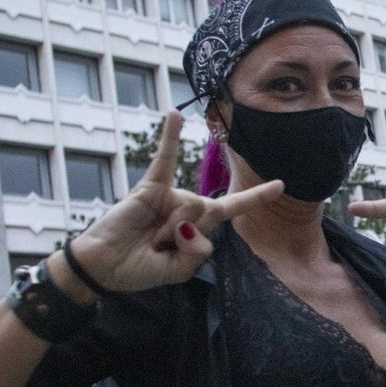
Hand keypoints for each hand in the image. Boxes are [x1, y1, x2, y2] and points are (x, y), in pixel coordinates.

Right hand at [67, 112, 283, 293]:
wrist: (105, 268)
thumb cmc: (140, 270)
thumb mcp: (178, 272)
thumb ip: (196, 252)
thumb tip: (192, 216)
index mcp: (198, 228)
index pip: (232, 209)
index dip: (256, 197)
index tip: (280, 183)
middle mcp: (188, 208)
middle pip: (210, 219)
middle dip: (187, 242)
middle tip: (161, 251)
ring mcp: (171, 196)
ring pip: (194, 209)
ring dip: (172, 234)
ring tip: (151, 241)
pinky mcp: (151, 187)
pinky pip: (164, 159)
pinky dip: (169, 137)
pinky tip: (174, 114)